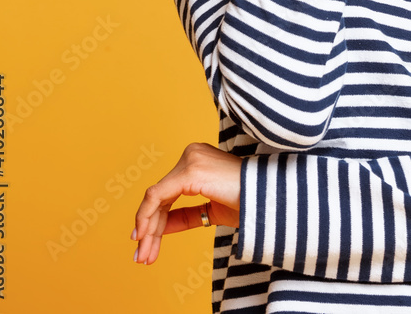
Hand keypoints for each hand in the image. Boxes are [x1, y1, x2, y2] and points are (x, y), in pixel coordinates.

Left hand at [131, 142, 242, 265]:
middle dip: (149, 228)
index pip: (169, 192)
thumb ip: (184, 215)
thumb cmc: (248, 202)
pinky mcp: (189, 171)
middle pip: (160, 196)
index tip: (146, 245)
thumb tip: (160, 227)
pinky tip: (145, 238)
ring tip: (143, 255)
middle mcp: (192, 154)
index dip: (155, 220)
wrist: (267, 199)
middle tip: (142, 256)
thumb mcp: (210, 211)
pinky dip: (147, 218)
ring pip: (155, 198)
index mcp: (198, 159)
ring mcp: (190, 160)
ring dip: (147, 229)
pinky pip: (157, 196)